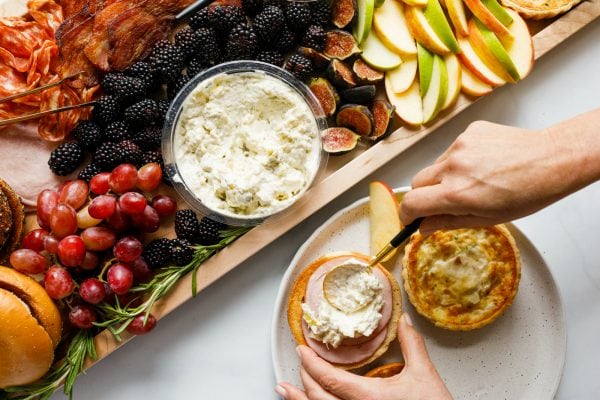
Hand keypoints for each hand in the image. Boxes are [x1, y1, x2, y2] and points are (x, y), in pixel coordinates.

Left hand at [275, 314, 451, 399]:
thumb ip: (412, 346)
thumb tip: (404, 322)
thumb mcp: (424, 376)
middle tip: (301, 362)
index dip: (310, 363)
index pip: (328, 379)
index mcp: (368, 397)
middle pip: (317, 396)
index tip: (301, 350)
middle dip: (305, 377)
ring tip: (283, 389)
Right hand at [400, 120, 588, 233]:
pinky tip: (482, 165)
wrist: (552, 159)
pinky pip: (452, 150)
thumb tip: (424, 228)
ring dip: (444, 176)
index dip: (406, 215)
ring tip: (473, 180)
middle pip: (417, 183)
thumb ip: (448, 222)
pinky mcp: (469, 131)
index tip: (410, 219)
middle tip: (443, 202)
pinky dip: (460, 160)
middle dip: (424, 195)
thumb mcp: (486, 218)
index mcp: (457, 193)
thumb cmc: (527, 193)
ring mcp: (460, 145)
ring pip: (435, 166)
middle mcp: (453, 166)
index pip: (412, 204)